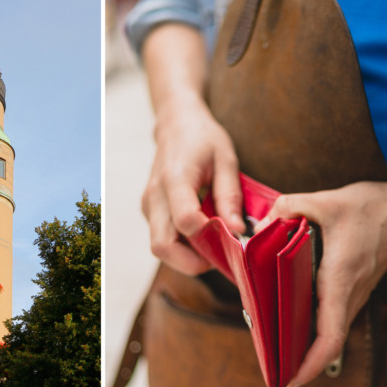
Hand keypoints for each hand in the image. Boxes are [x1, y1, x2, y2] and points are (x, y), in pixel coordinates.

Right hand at [141, 95, 245, 273]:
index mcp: (175, 178)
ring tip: (216, 246)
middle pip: (163, 246)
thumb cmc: (203, 138)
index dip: (210, 237)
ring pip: (160, 248)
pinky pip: (163, 240)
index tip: (235, 237)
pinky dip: (183, 248)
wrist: (176, 124)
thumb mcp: (226, 160)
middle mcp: (155, 196)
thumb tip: (238, 231)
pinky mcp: (150, 213)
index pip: (185, 221)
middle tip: (223, 257)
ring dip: (188, 257)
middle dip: (193, 262)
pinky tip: (205, 237)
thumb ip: (230, 196)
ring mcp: (148, 206)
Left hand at [256, 181, 386, 386]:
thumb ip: (289, 208)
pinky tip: (289, 324)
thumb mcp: (325, 200)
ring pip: (330, 332)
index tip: (292, 380)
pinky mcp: (354, 290)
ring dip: (306, 348)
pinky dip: (313, 329)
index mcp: (340, 278)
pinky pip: (332, 318)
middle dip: (300, 363)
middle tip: (271, 372)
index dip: (311, 364)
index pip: (330, 335)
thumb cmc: (372, 208)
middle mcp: (350, 293)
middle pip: (327, 342)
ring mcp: (354, 294)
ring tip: (274, 353)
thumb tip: (264, 223)